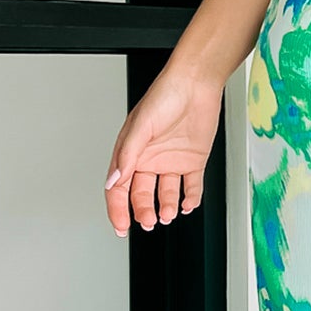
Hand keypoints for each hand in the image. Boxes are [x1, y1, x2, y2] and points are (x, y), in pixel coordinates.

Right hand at [103, 63, 225, 235]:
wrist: (196, 83)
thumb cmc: (165, 95)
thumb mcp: (141, 126)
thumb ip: (128, 155)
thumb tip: (114, 181)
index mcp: (131, 152)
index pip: (119, 188)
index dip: (118, 209)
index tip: (121, 227)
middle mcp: (150, 159)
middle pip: (142, 195)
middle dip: (143, 211)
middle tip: (148, 222)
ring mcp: (171, 161)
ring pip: (166, 194)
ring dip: (166, 207)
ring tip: (167, 215)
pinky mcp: (193, 161)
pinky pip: (191, 186)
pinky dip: (190, 198)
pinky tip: (188, 205)